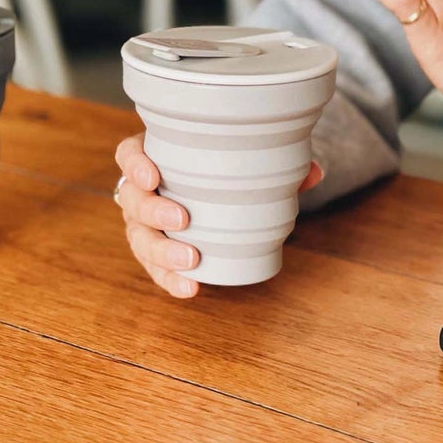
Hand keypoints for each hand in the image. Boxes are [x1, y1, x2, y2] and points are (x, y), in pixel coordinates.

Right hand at [115, 132, 323, 297]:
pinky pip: (153, 267)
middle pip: (132, 199)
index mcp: (155, 156)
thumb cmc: (222, 170)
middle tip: (183, 218)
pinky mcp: (154, 250)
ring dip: (161, 251)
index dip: (134, 164)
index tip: (153, 175)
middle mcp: (141, 190)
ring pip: (138, 237)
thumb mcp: (245, 161)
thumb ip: (275, 165)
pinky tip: (190, 288)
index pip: (129, 154)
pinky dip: (169, 278)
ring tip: (190, 261)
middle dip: (153, 210)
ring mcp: (143, 223)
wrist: (214, 193)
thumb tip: (314, 172)